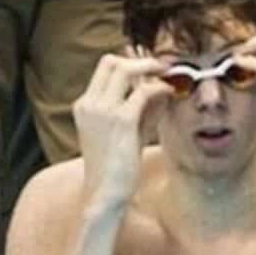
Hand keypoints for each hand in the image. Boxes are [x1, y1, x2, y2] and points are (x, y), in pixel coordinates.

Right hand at [72, 54, 172, 210]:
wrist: (105, 194)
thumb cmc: (117, 166)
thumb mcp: (127, 130)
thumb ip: (140, 108)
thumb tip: (161, 87)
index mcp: (85, 105)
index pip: (105, 68)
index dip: (130, 62)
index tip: (151, 68)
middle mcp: (89, 103)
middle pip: (112, 61)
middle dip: (140, 60)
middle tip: (163, 68)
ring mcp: (102, 110)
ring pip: (126, 69)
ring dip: (151, 69)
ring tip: (169, 77)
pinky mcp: (120, 120)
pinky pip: (143, 91)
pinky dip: (159, 88)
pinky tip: (170, 94)